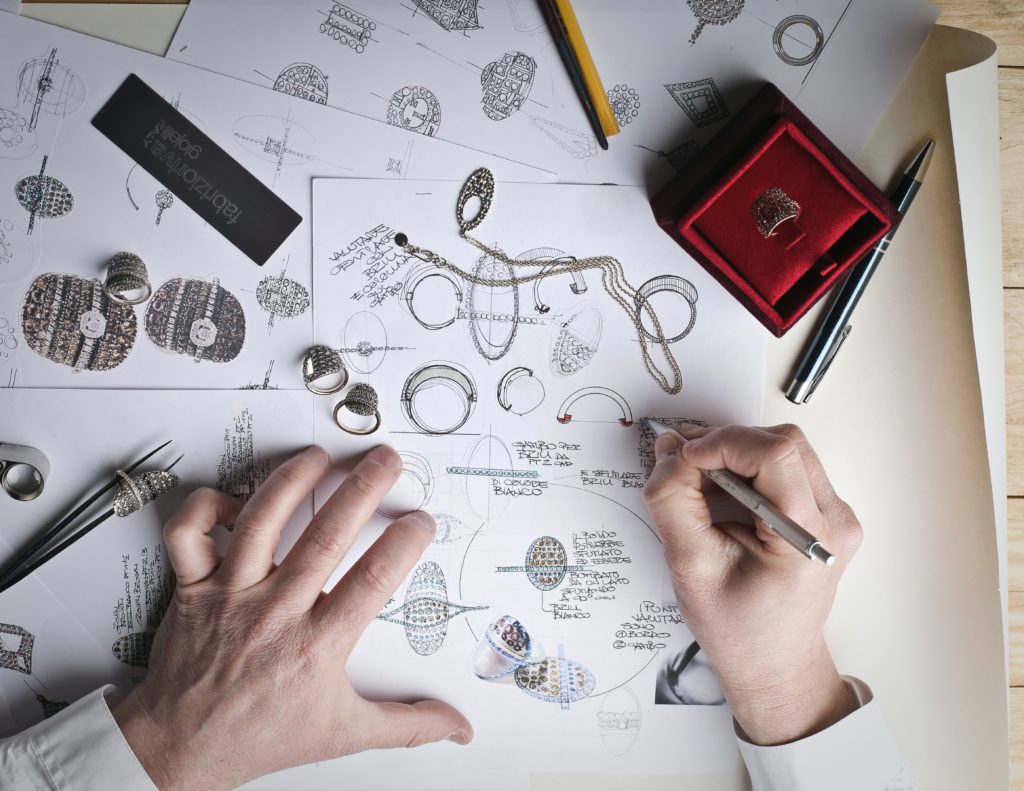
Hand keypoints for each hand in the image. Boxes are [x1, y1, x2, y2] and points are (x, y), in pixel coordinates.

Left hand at [112, 445, 471, 790]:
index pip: (373, 581)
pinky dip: (205, 506)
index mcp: (317, 645)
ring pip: (260, 522)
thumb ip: (407, 724)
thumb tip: (456, 725)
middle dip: (362, 489)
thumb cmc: (262, 734)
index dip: (403, 543)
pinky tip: (237, 498)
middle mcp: (274, 613)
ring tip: (319, 457)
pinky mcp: (193, 589)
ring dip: (292, 481)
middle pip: (326, 537)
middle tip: (386, 460)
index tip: (420, 521)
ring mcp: (231, 595)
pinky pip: (188, 534)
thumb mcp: (345, 733)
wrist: (184, 747)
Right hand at [643, 424, 861, 745]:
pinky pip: (785, 468)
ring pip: (783, 449)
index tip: (686, 456)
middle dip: (726, 444)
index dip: (724, 443)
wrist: (774, 664)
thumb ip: (674, 504)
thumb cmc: (740, 630)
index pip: (776, 455)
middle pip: (782, 443)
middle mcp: (834, 522)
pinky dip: (746, 469)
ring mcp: (834, 517)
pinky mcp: (822, 513)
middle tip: (685, 463)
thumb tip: (668, 454)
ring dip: (735, 454)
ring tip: (699, 481)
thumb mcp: (691, 567)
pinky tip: (721, 493)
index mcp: (809, 540)